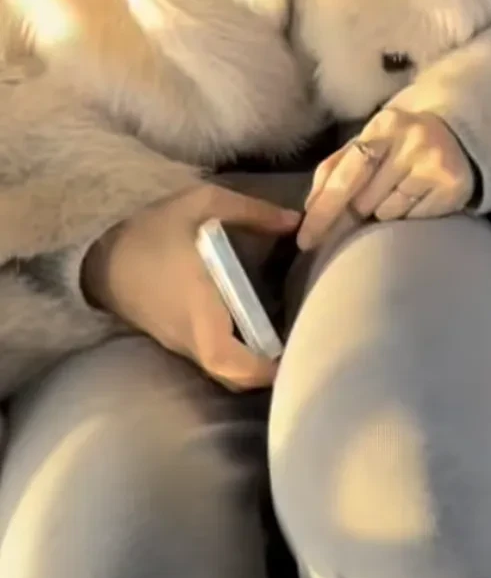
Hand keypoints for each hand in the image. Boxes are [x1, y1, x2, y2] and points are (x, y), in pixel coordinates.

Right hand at [83, 183, 300, 391]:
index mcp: (196, 305)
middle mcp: (188, 333)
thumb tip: (295, 222)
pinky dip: (235, 356)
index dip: (257, 368)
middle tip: (300, 350)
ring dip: (250, 366)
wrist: (102, 252)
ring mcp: (178, 341)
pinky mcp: (173, 339)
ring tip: (287, 342)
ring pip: (219, 370)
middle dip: (263, 373)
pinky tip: (258, 332)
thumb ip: (251, 212)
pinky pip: (208, 358)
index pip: (223, 356)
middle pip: (228, 374)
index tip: (290, 360)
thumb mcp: (203, 203)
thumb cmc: (153, 228)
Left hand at [298, 105, 476, 251]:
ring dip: (384, 212)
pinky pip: (413, 219)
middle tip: (362, 209)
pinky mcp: (452, 187)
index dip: (323, 210)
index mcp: (383, 125)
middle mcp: (411, 140)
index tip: (305, 240)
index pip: (345, 174)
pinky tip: (418, 198)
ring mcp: (434, 164)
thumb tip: (310, 208)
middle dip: (354, 212)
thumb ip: (336, 168)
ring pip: (387, 213)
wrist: (460, 136)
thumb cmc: (400, 144)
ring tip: (398, 193)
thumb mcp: (368, 143)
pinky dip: (409, 216)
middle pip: (364, 199)